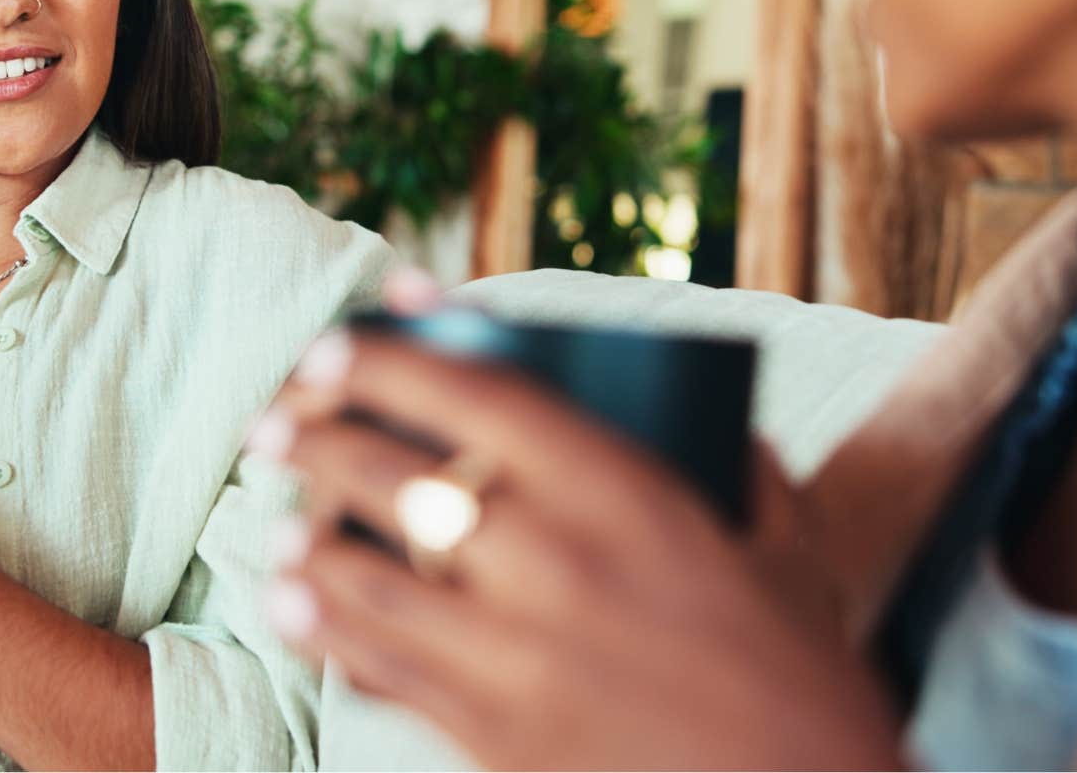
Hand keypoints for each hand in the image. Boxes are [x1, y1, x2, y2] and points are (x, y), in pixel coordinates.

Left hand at [251, 294, 901, 769]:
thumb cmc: (805, 681)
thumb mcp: (792, 551)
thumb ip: (746, 466)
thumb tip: (714, 411)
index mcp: (629, 495)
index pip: (478, 396)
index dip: (390, 356)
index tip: (337, 342)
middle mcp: (558, 562)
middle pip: (398, 476)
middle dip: (317, 440)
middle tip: (275, 424)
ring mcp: (517, 654)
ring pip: (368, 575)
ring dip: (303, 540)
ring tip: (271, 524)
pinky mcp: (495, 738)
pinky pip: (382, 668)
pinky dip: (324, 631)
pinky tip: (292, 608)